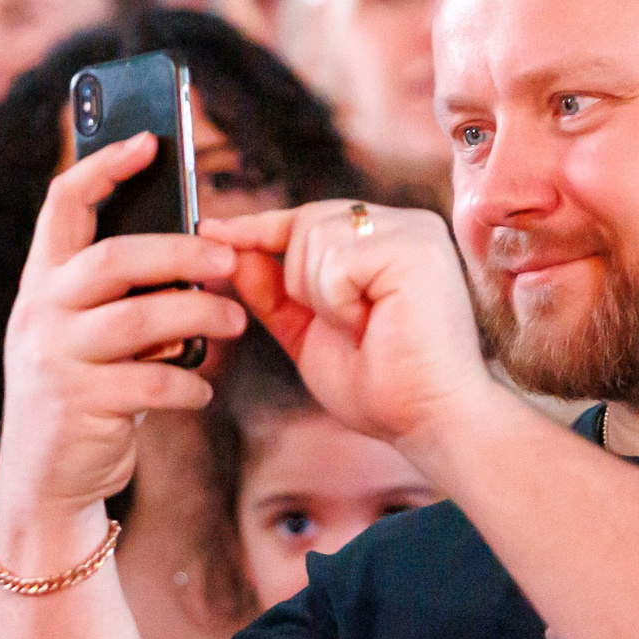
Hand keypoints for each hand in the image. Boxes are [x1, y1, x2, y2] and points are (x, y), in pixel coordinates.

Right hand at [0, 135, 249, 545]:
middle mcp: (40, 312)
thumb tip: (196, 258)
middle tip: (229, 261)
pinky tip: (202, 389)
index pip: (62, 204)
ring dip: (200, 317)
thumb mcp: (82, 335)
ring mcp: (54, 357)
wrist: (42, 482)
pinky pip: (152, 381)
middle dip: (181, 253)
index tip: (149, 141)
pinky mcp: (79, 403)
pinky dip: (189, 383)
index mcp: (42, 283)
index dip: (103, 165)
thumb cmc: (79, 395)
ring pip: (141, 317)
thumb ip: (118, 296)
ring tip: (235, 323)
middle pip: (115, 257)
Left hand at [199, 201, 495, 453]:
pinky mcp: (417, 247)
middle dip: (299, 282)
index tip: (211, 229)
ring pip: (314, 239)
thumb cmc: (382, 384)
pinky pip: (336, 261)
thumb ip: (271, 290)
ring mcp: (414, 231)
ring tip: (364, 326)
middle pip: (305, 221)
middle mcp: (403, 225)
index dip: (258, 227)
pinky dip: (339, 302)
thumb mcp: (307, 331)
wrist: (427, 421)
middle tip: (345, 325)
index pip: (306, 218)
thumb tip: (228, 249)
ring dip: (321, 296)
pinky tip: (373, 323)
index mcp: (383, 240)